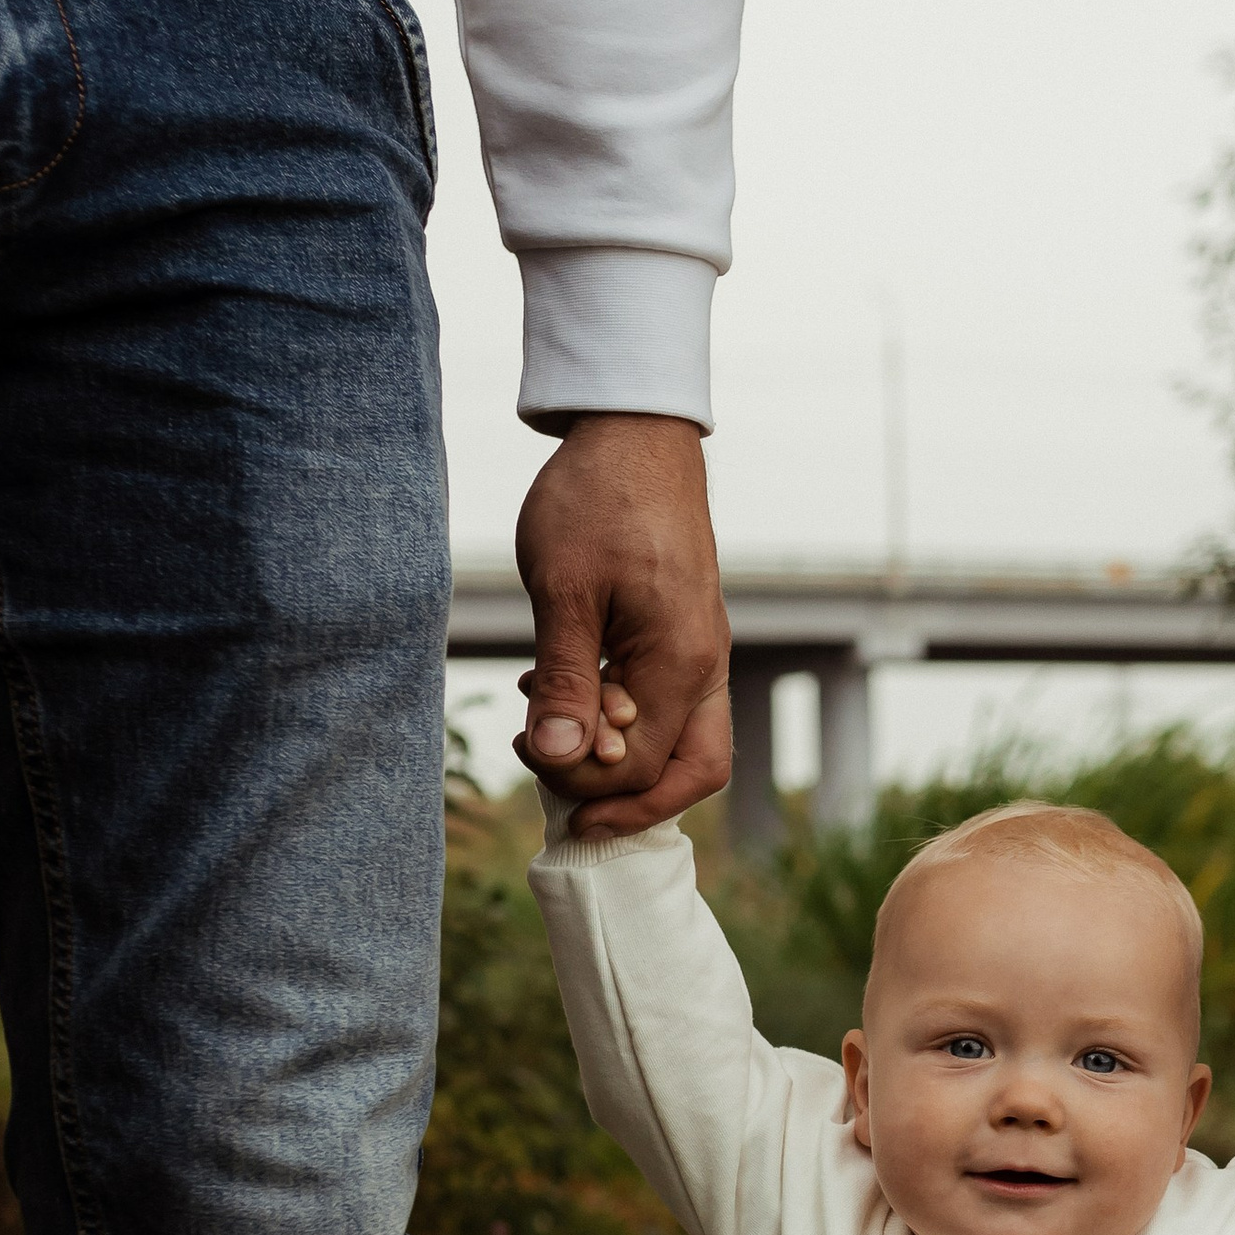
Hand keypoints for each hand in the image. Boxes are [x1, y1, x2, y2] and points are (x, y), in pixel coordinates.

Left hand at [513, 414, 732, 836]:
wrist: (635, 433)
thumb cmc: (596, 499)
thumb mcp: (563, 590)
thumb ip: (565, 681)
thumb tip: (556, 758)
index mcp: (681, 661)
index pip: (639, 766)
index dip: (582, 777)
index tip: (528, 748)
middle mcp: (705, 666)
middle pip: (691, 775)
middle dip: (626, 801)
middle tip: (561, 799)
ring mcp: (703, 653)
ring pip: (686, 747)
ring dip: (623, 763)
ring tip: (555, 744)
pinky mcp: (686, 638)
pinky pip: (671, 708)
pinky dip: (625, 724)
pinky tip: (566, 696)